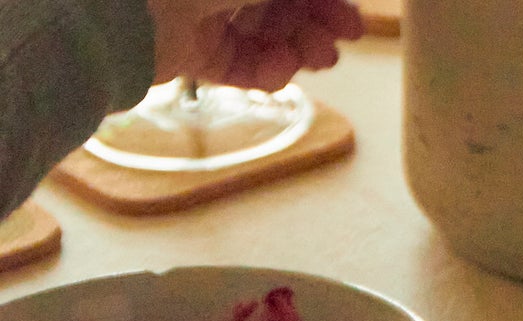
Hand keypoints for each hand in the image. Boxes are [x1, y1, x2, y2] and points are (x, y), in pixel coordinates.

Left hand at [148, 0, 365, 91]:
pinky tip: (281, 68)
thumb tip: (331, 3)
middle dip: (316, 21)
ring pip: (265, 34)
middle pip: (279, 3)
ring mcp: (203, 12)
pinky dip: (268, 70)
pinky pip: (242, 65)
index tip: (352, 16)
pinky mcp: (194, 52)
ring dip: (299, 47)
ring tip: (317, 58)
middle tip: (343, 39)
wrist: (127, 9)